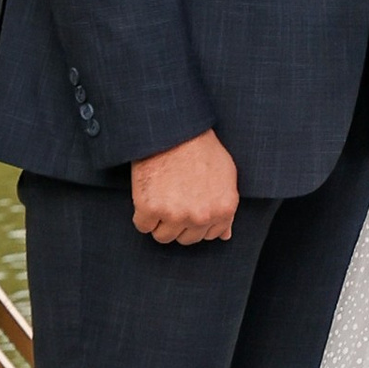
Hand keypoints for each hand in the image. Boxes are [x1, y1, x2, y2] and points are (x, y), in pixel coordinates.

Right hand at [132, 128, 238, 244]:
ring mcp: (176, 215)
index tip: (189, 206)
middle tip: (174, 198)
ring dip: (160, 221)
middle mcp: (201, 216)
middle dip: (179, 222)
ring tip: (161, 195)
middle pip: (185, 238)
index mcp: (223, 209)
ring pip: (163, 236)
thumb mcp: (226, 174)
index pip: (209, 235)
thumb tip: (225, 235)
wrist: (174, 129)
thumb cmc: (201, 148)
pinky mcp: (150, 209)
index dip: (197, 221)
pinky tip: (148, 195)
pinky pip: (143, 226)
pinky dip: (142, 214)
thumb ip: (226, 207)